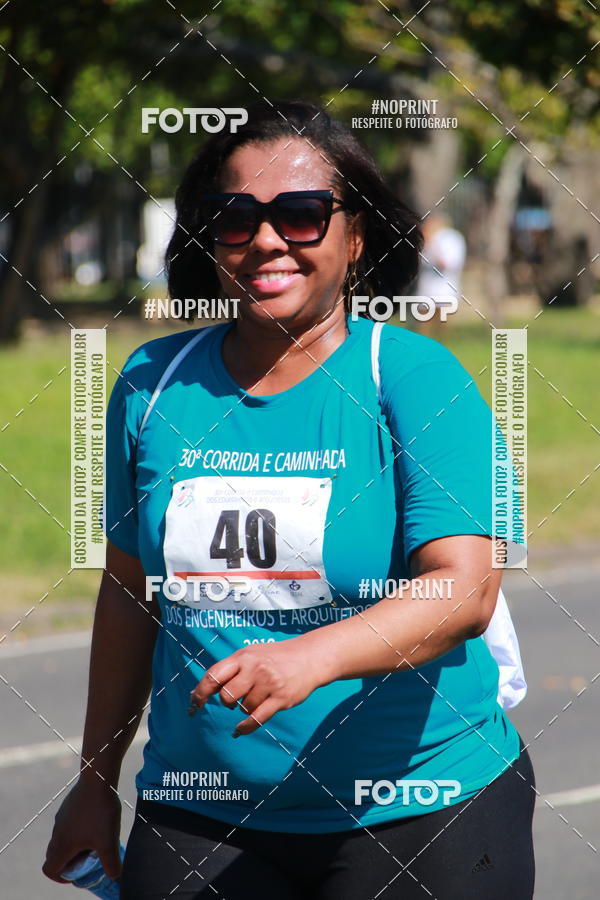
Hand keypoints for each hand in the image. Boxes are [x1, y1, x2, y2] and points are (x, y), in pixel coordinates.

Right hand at [42, 779, 121, 883]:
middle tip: (87, 859)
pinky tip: (96, 822)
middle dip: (68, 862)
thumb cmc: (101, 811)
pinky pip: (68, 824)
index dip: (60, 877)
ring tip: (95, 840)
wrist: (97, 778)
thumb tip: (114, 876)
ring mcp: (61, 817)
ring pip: (61, 839)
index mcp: (62, 845)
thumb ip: (111, 864)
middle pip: (54, 855)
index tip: (75, 874)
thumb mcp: (109, 842)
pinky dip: (77, 830)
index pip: (49, 869)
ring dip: (74, 845)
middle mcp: (57, 832)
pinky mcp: (68, 805)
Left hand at [189, 636, 327, 736]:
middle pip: (227, 696)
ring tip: (258, 696)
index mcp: (243, 657)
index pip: (213, 676)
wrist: (310, 656)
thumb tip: (199, 691)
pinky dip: (245, 727)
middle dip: (228, 702)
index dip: (200, 693)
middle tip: (236, 698)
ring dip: (246, 707)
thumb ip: (228, 670)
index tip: (193, 706)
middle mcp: (255, 669)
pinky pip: (256, 719)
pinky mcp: (281, 699)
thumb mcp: (251, 654)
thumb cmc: (275, 657)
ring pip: (244, 708)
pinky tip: (238, 730)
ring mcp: (268, 684)